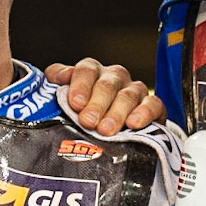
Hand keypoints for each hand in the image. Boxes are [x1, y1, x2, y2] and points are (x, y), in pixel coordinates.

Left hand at [43, 59, 164, 135]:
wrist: (111, 135)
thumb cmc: (83, 115)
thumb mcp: (64, 102)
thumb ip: (55, 88)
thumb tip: (52, 79)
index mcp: (92, 72)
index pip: (86, 70)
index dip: (80, 85)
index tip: (75, 103)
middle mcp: (114, 78)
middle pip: (108, 84)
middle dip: (97, 103)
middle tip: (87, 121)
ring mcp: (134, 91)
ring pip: (128, 95)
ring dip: (116, 113)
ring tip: (105, 130)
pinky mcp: (153, 107)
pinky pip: (153, 104)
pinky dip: (144, 113)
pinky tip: (134, 124)